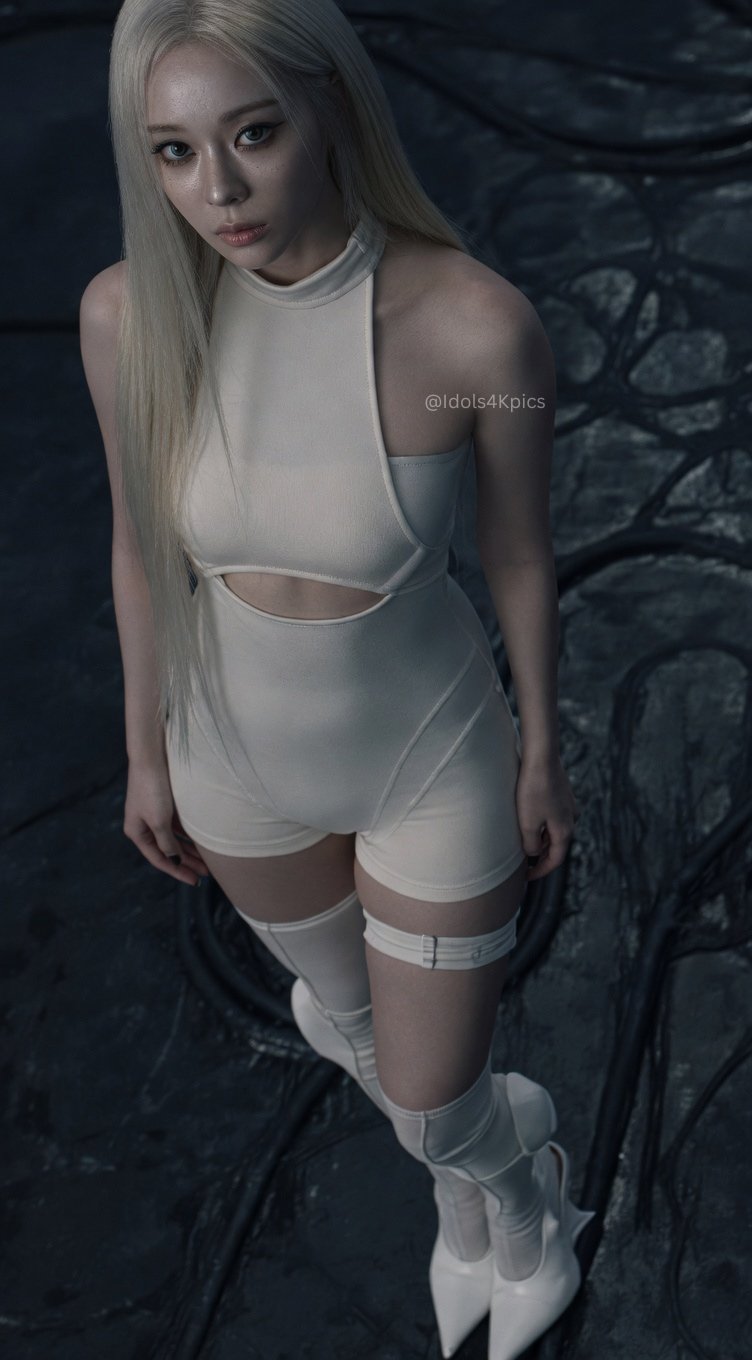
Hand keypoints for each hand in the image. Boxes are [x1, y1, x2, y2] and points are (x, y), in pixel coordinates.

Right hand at [123, 759, 209, 886]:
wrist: (152, 756)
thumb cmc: (152, 788)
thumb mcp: (159, 821)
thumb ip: (167, 843)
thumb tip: (174, 860)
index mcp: (137, 832)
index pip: (159, 859)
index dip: (177, 871)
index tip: (195, 881)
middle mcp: (144, 825)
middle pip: (168, 850)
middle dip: (186, 863)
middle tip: (206, 873)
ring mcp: (155, 814)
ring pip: (175, 839)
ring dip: (190, 850)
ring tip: (208, 860)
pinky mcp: (164, 804)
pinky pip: (178, 826)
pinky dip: (189, 835)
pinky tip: (203, 841)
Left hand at [515, 752, 578, 881]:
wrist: (541, 757)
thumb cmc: (533, 790)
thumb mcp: (527, 823)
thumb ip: (530, 845)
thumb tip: (532, 852)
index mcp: (565, 831)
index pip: (555, 860)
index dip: (541, 871)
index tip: (527, 877)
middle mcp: (571, 819)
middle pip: (556, 845)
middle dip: (540, 855)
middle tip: (523, 862)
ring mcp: (568, 806)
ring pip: (554, 830)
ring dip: (540, 839)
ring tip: (522, 842)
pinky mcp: (562, 794)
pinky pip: (552, 816)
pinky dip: (542, 825)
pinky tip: (528, 820)